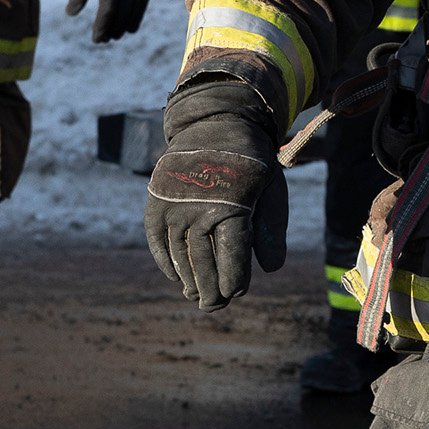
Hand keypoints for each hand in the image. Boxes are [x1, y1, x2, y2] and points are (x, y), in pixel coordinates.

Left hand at [66, 0, 149, 41]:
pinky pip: (140, 10)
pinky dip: (134, 21)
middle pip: (121, 17)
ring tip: (112, 35)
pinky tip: (126, 28)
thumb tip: (70, 14)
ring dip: (122, 29)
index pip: (108, 11)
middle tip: (102, 39)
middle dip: (111, 31)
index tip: (96, 39)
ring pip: (132, 16)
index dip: (102, 27)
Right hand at [143, 79, 287, 311]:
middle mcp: (198, 210)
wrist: (215, 123)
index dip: (234, 281)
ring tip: (195, 295)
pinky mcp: (156, 203)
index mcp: (233, 208)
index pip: (231, 259)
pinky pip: (158, 242)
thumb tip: (271, 269)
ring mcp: (173, 207)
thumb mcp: (271, 191)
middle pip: (203, 263)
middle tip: (213, 305)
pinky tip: (177, 277)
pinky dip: (167, 261)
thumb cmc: (251, 164)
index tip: (236, 291)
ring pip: (180, 255)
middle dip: (210, 289)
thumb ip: (272, 230)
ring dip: (188, 279)